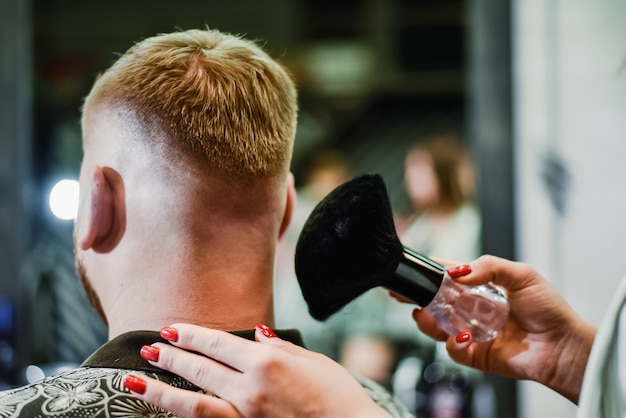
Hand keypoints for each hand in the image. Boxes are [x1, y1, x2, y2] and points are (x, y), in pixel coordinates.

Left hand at [124, 323, 391, 417]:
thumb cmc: (340, 397)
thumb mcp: (314, 362)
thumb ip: (280, 347)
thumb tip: (257, 334)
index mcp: (267, 363)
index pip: (218, 343)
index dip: (192, 335)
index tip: (171, 329)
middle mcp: (249, 389)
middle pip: (200, 369)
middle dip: (171, 357)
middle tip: (148, 348)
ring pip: (192, 404)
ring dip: (161, 391)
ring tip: (133, 382)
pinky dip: (186, 417)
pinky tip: (169, 413)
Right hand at [411, 255, 597, 403]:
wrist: (563, 346)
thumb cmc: (549, 310)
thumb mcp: (522, 275)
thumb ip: (489, 267)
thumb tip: (457, 272)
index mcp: (479, 287)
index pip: (446, 276)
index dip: (427, 273)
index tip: (412, 270)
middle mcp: (470, 309)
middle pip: (432, 301)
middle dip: (415, 297)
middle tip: (402, 294)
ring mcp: (470, 331)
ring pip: (435, 326)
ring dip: (428, 320)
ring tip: (429, 315)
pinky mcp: (474, 355)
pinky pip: (452, 349)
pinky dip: (453, 343)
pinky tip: (463, 336)